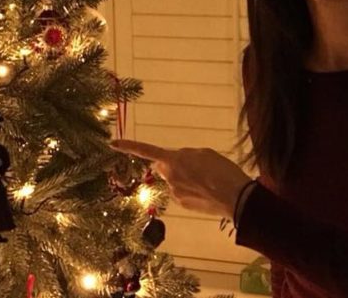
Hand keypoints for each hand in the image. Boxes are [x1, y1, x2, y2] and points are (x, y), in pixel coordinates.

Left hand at [110, 139, 251, 218]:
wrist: (235, 197)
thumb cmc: (222, 170)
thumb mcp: (204, 153)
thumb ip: (184, 155)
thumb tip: (174, 162)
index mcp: (174, 159)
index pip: (147, 150)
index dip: (129, 146)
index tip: (112, 143)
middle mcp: (169, 176)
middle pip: (164, 167)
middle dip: (171, 165)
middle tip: (195, 166)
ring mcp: (174, 192)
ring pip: (174, 180)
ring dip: (183, 178)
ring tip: (206, 180)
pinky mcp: (181, 204)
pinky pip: (180, 192)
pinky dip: (189, 190)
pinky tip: (205, 191)